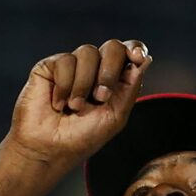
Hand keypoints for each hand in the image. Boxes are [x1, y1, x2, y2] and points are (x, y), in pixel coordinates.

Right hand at [6, 39, 151, 167]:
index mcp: (114, 81)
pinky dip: (64, 86)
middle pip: (113, 46)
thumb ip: (130, 87)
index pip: (129, 53)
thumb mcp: (115, 116)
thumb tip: (145, 58)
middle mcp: (95, 70)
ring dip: (84, 84)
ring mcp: (73, 66)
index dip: (135, 49)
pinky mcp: (50, 66)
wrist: (50, 148)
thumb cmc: (82, 138)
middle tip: (101, 97)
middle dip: (110, 70)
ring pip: (88, 52)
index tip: (137, 58)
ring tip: (75, 107)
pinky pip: (66, 60)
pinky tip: (58, 104)